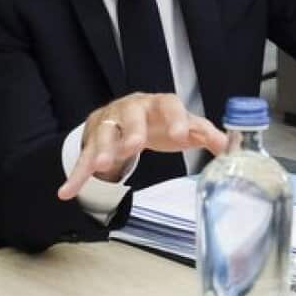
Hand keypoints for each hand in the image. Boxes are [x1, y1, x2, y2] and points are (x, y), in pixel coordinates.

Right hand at [57, 93, 227, 200]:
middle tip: (134, 146)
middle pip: (131, 115)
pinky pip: (83, 159)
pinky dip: (75, 176)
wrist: (125, 117)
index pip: (168, 103)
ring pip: (104, 134)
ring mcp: (109, 124)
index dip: (175, 118)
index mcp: (158, 104)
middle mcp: (131, 109)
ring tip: (101, 166)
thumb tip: (228, 147)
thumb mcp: (182, 126)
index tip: (181, 134)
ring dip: (102, 150)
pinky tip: (66, 192)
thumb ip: (203, 135)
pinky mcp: (92, 141)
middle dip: (132, 130)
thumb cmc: (158, 122)